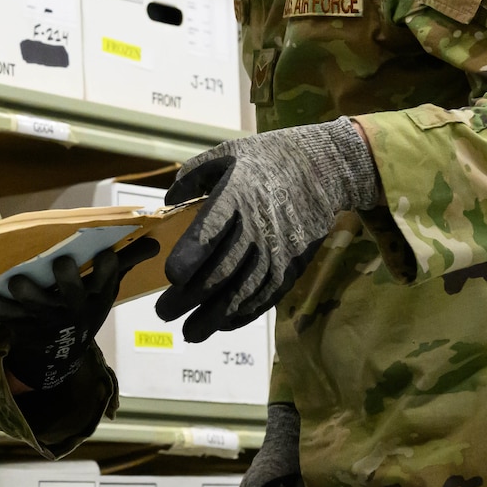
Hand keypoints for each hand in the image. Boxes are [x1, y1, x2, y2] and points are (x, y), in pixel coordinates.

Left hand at [0, 238, 159, 390]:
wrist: (58, 355)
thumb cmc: (83, 307)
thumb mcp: (105, 289)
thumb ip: (126, 261)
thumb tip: (156, 242)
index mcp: (96, 297)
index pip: (107, 282)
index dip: (108, 271)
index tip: (107, 255)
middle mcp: (74, 309)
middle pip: (73, 296)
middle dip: (68, 281)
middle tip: (61, 262)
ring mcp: (47, 319)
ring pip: (38, 307)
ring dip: (29, 294)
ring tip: (17, 280)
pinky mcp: (22, 326)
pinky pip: (8, 319)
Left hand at [156, 118, 379, 342]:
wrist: (323, 169)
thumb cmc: (267, 159)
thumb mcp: (228, 153)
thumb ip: (194, 176)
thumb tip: (169, 200)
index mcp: (236, 196)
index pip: (210, 231)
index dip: (190, 257)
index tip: (170, 277)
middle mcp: (257, 227)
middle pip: (220, 271)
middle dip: (189, 298)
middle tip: (162, 313)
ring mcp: (277, 250)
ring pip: (242, 292)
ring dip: (213, 316)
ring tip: (189, 333)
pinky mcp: (291, 265)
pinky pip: (265, 297)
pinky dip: (243, 314)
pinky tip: (222, 324)